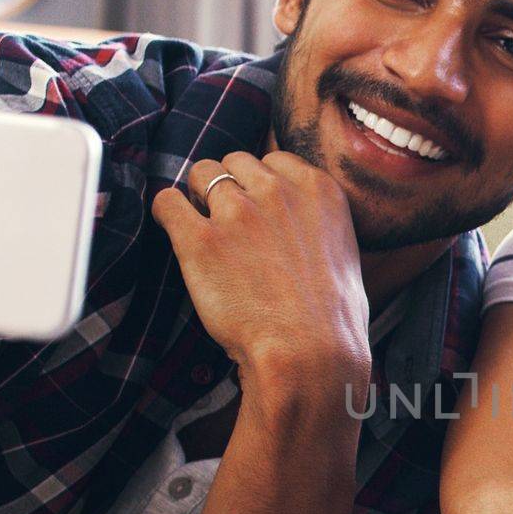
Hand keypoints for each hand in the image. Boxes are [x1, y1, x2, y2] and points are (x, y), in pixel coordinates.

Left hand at [152, 150, 370, 397]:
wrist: (309, 354)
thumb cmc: (332, 321)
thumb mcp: (344, 255)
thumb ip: (318, 225)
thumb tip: (298, 227)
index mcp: (318, 191)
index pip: (274, 159)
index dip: (260, 182)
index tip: (256, 204)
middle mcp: (277, 192)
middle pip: (234, 161)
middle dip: (228, 186)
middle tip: (229, 222)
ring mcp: (237, 212)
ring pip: (200, 174)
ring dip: (199, 198)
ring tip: (204, 230)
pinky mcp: (200, 239)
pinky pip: (168, 202)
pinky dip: (167, 213)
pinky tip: (175, 230)